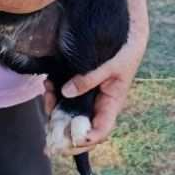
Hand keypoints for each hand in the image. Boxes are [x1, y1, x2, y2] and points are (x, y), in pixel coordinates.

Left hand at [43, 25, 148, 154]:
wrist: (128, 36)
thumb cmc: (124, 52)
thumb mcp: (110, 65)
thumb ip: (89, 78)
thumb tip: (66, 91)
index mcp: (111, 105)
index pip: (100, 131)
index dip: (86, 139)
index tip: (72, 137)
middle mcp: (98, 105)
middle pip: (80, 128)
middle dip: (63, 131)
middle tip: (49, 122)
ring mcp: (88, 97)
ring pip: (69, 114)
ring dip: (55, 109)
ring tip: (47, 92)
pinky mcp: (80, 86)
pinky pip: (64, 98)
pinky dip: (54, 95)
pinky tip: (48, 84)